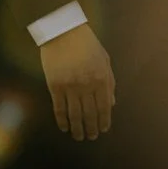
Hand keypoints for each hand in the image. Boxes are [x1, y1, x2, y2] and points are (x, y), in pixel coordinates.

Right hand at [39, 23, 115, 140]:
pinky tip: (64, 127)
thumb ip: (110, 82)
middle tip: (91, 137)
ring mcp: (70, 87)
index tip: (103, 129)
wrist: (63, 31)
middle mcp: (87, 85)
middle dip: (92, 128)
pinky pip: (59, 109)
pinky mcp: (55, 86)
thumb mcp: (104, 59)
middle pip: (90, 114)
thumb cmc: (87, 43)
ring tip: (79, 137)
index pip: (104, 107)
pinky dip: (62, 121)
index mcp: (101, 78)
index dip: (104, 121)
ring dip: (77, 129)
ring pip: (75, 115)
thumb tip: (112, 104)